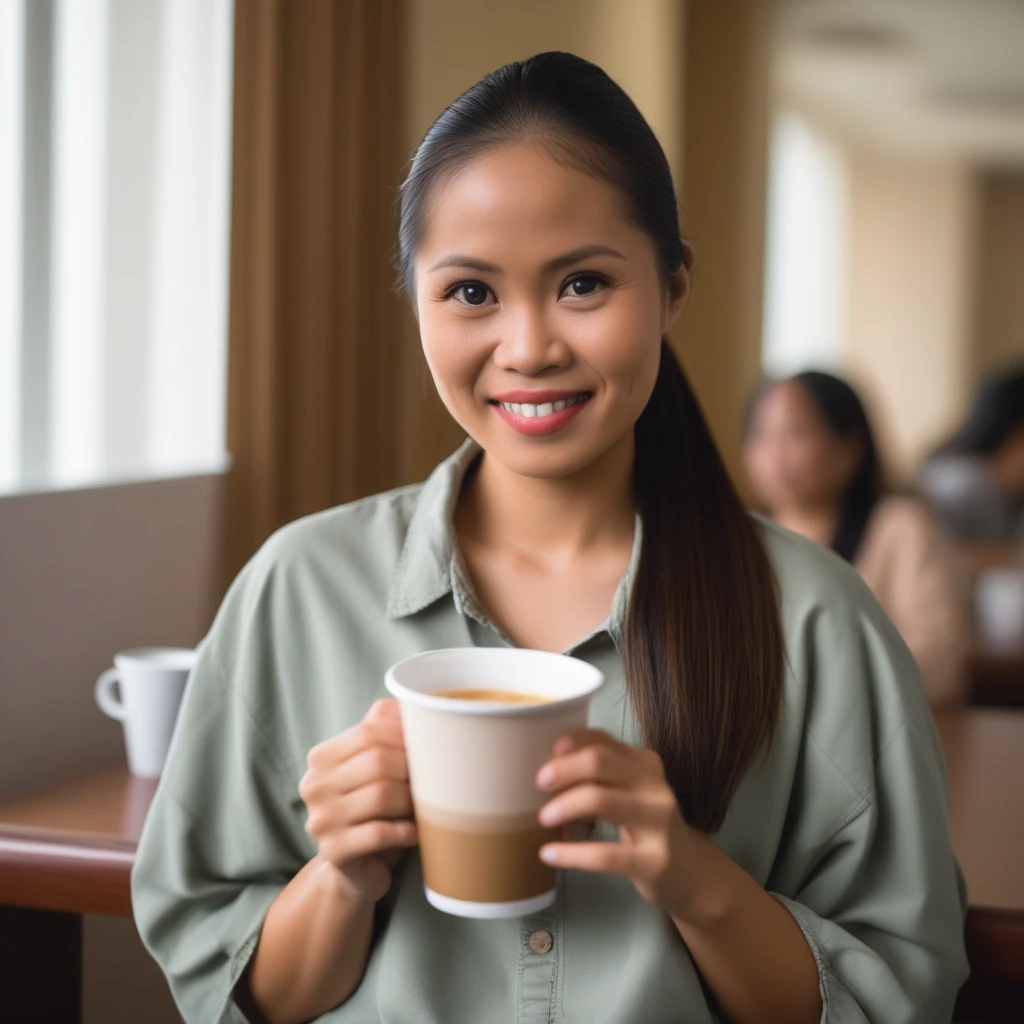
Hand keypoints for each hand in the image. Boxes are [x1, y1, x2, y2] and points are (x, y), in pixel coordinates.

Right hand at [299, 699, 416, 904]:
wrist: (355, 870)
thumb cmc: (374, 811)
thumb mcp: (375, 767)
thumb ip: (384, 730)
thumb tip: (408, 701)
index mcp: (322, 758)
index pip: (370, 732)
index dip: (407, 739)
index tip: (430, 751)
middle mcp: (314, 786)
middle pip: (378, 762)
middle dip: (413, 771)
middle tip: (432, 783)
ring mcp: (320, 820)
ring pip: (381, 796)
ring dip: (412, 801)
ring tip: (424, 807)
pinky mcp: (334, 852)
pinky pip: (380, 833)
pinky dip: (406, 831)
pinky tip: (417, 832)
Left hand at [535, 730, 699, 918]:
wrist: (688, 872)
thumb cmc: (644, 824)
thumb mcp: (628, 791)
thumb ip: (597, 773)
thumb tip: (547, 762)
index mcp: (644, 763)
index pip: (603, 740)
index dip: (572, 742)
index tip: (547, 752)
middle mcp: (655, 785)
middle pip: (601, 762)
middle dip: (564, 768)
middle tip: (538, 782)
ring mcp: (659, 822)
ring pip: (602, 800)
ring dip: (566, 805)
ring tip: (542, 818)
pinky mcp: (655, 861)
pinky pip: (606, 855)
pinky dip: (572, 854)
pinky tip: (548, 855)